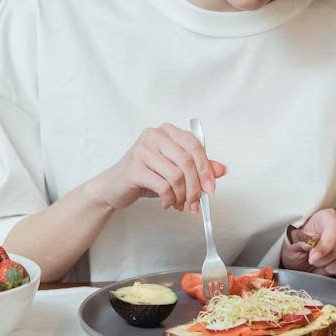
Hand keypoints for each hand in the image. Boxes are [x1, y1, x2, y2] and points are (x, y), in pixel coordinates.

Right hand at [87, 123, 226, 212]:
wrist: (114, 186)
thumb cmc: (145, 175)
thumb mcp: (175, 171)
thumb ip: (198, 168)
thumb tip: (222, 170)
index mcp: (167, 132)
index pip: (195, 146)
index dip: (207, 169)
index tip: (211, 188)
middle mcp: (154, 136)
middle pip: (187, 161)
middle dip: (195, 187)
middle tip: (196, 202)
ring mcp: (142, 150)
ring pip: (176, 176)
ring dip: (182, 196)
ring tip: (179, 204)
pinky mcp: (134, 167)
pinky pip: (163, 186)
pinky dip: (168, 199)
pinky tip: (166, 203)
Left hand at [280, 208, 335, 279]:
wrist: (305, 257)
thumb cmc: (299, 247)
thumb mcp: (292, 243)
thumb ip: (301, 240)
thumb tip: (313, 240)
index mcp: (327, 216)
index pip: (334, 228)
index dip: (324, 247)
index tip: (313, 259)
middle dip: (324, 261)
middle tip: (314, 262)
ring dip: (332, 269)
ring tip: (324, 265)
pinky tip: (335, 271)